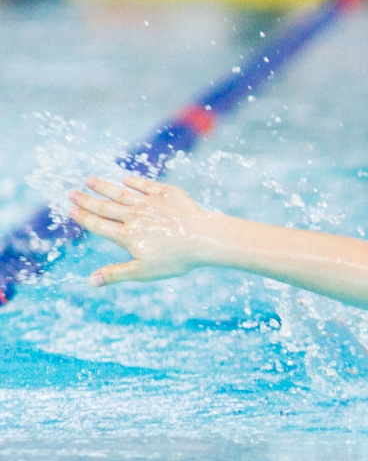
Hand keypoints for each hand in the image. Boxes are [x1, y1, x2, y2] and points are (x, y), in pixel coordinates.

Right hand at [68, 175, 212, 286]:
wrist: (203, 238)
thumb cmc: (175, 259)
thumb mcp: (143, 272)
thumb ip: (116, 274)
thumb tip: (90, 281)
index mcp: (126, 236)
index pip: (99, 225)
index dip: (83, 217)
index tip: (70, 209)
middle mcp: (133, 217)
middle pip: (105, 207)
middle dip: (86, 200)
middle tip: (71, 193)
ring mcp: (149, 203)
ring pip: (121, 193)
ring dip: (104, 187)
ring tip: (90, 180)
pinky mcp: (166, 194)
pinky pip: (145, 185)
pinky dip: (134, 182)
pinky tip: (124, 179)